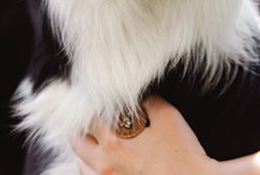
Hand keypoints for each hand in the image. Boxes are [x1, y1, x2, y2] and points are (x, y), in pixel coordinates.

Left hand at [71, 96, 216, 174]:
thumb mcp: (167, 115)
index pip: (87, 114)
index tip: (92, 98)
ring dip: (84, 146)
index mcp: (114, 139)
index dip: (89, 103)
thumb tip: (132, 93)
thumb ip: (144, 100)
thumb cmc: (183, 153)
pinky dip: (88, 166)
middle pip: (77, 138)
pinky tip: (98, 160)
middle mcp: (104, 162)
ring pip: (80, 161)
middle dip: (81, 124)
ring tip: (93, 137)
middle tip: (89, 116)